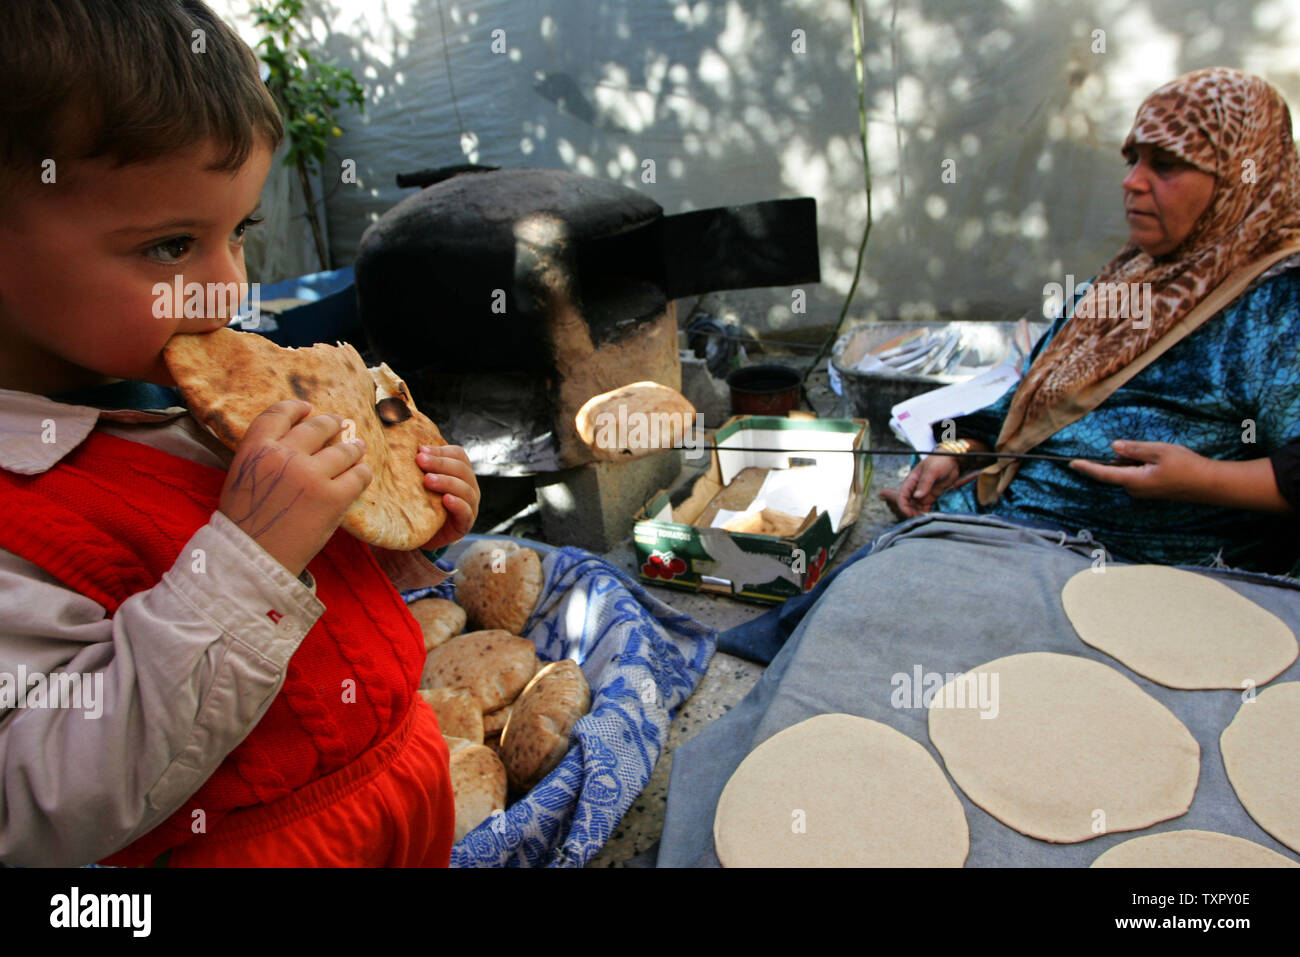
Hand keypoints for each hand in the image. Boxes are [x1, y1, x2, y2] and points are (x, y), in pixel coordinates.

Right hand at [218, 400, 371, 577]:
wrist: (253, 558)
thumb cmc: (245, 522)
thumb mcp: (242, 477)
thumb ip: (264, 454)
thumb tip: (296, 440)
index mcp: (256, 448)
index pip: (278, 414)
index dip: (296, 407)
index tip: (308, 408)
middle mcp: (284, 455)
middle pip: (316, 427)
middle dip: (330, 424)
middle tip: (339, 424)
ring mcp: (311, 475)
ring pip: (343, 450)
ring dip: (353, 447)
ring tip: (358, 447)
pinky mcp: (333, 497)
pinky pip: (358, 476)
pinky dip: (362, 473)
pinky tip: (361, 474)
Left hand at [416, 444, 479, 550]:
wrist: (424, 535)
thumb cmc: (423, 504)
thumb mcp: (422, 482)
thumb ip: (421, 465)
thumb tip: (407, 444)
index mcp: (460, 473)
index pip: (458, 455)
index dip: (441, 451)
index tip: (419, 450)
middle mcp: (469, 487)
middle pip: (462, 469)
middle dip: (440, 463)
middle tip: (420, 461)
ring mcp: (470, 505)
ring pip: (465, 489)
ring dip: (446, 482)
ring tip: (428, 480)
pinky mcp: (465, 524)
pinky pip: (466, 512)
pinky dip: (457, 504)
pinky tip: (445, 499)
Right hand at [879, 453, 962, 518]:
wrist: (953, 460)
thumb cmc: (940, 461)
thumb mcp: (932, 470)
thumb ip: (924, 483)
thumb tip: (917, 496)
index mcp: (911, 481)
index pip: (902, 495)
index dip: (903, 506)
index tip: (909, 514)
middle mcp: (914, 488)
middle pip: (907, 504)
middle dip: (910, 512)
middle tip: (918, 520)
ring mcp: (922, 494)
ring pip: (915, 508)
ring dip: (917, 515)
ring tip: (924, 521)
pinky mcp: (930, 497)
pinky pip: (925, 508)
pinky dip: (925, 513)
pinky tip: (929, 518)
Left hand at [1068, 439, 1208, 498]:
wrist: (1209, 484)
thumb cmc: (1187, 467)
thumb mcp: (1159, 451)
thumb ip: (1134, 449)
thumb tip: (1114, 447)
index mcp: (1134, 480)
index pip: (1103, 473)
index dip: (1086, 467)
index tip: (1072, 463)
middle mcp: (1134, 489)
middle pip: (1115, 470)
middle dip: (1121, 458)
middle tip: (1146, 451)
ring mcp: (1142, 491)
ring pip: (1127, 471)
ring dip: (1133, 461)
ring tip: (1159, 456)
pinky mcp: (1150, 489)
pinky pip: (1136, 474)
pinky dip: (1140, 465)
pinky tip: (1159, 461)